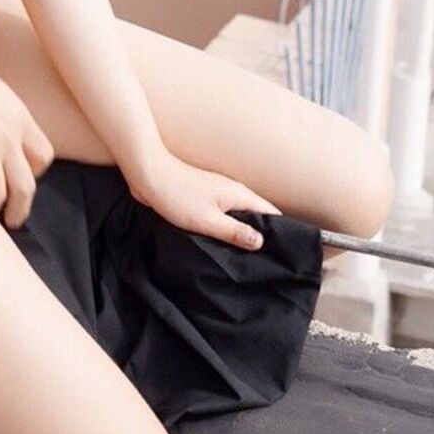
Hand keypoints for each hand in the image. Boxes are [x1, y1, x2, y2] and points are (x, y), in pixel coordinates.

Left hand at [124, 147, 280, 249]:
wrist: (148, 175)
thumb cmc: (176, 195)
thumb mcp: (208, 220)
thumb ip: (234, 232)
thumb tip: (260, 242)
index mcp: (239, 195)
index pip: (270, 213)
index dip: (280, 230)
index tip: (286, 250)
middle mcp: (233, 192)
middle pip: (257, 214)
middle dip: (262, 234)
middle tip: (267, 259)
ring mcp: (218, 194)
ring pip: (238, 215)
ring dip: (242, 231)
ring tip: (247, 255)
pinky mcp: (204, 199)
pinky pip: (223, 215)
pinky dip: (226, 227)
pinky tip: (222, 242)